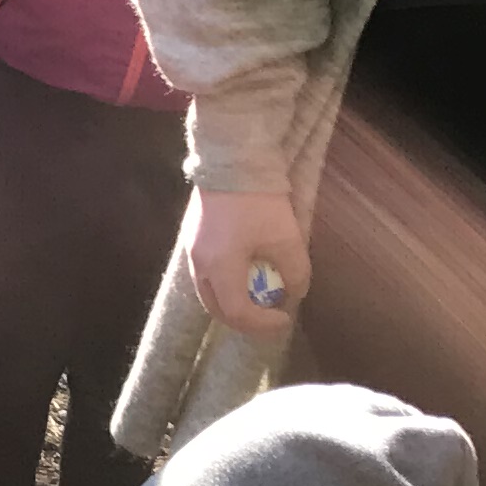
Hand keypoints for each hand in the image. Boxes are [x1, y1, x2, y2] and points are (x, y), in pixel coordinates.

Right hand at [188, 185, 308, 338]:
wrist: (231, 161)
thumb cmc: (260, 201)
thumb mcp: (288, 239)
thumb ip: (295, 273)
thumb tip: (293, 293)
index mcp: (220, 268)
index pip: (238, 313)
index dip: (263, 324)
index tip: (285, 319)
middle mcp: (198, 265)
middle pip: (217, 309)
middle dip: (245, 320)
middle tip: (268, 317)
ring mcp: (190, 251)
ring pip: (208, 292)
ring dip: (232, 302)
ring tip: (257, 295)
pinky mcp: (191, 238)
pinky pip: (205, 274)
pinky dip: (224, 284)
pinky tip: (243, 271)